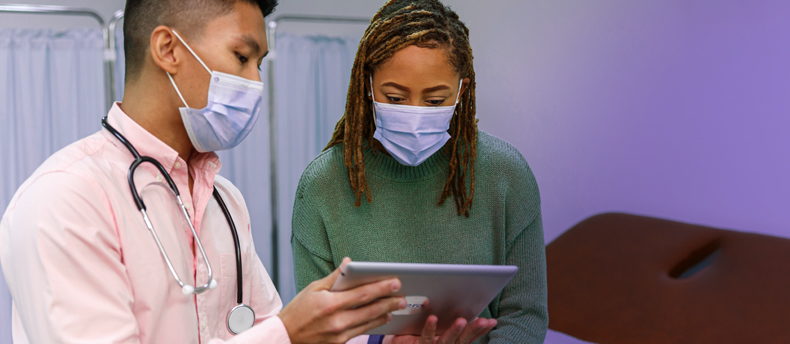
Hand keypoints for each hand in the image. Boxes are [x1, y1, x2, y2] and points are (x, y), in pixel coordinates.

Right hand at [279, 258, 406, 343]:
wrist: (285, 337)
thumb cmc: (298, 311)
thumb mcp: (313, 289)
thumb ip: (334, 277)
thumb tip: (348, 263)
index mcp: (330, 304)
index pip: (362, 294)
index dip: (381, 287)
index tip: (395, 282)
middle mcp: (337, 321)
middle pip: (370, 310)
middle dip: (389, 302)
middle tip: (403, 297)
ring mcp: (339, 335)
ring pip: (369, 323)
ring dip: (384, 314)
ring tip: (396, 307)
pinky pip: (361, 332)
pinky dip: (373, 324)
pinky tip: (381, 318)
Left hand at [383, 315, 496, 343]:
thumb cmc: (416, 333)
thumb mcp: (436, 326)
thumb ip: (448, 318)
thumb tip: (464, 303)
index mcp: (450, 342)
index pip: (469, 337)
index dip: (481, 330)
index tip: (492, 321)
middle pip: (462, 341)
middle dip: (473, 330)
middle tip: (484, 320)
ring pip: (446, 341)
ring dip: (454, 331)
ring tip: (461, 320)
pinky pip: (425, 338)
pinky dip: (429, 328)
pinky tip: (432, 318)